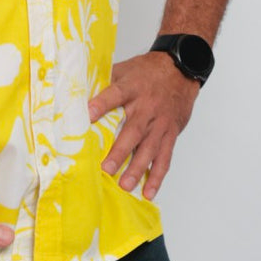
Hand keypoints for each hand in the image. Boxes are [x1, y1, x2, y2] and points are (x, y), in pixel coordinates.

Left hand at [87, 52, 199, 200]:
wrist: (181, 70)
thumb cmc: (148, 71)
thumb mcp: (126, 69)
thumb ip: (106, 81)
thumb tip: (80, 92)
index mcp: (132, 87)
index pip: (115, 94)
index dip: (101, 105)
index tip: (87, 116)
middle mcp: (147, 106)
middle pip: (133, 130)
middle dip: (120, 151)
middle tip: (106, 169)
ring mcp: (160, 122)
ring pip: (149, 148)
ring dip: (137, 169)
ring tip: (124, 185)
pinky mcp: (171, 133)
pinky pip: (165, 157)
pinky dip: (157, 176)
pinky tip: (148, 192)